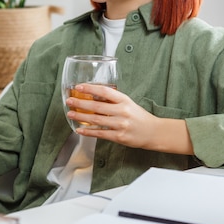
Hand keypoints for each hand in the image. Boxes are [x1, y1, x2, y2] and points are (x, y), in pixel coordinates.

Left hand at [65, 83, 192, 153]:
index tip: (79, 87)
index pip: (105, 91)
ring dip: (81, 117)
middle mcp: (122, 111)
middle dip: (80, 103)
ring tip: (70, 113)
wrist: (153, 132)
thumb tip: (93, 95)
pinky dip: (88, 131)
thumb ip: (113, 100)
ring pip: (96, 120)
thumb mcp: (128, 103)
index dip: (90, 88)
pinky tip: (79, 129)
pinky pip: (100, 134)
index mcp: (124, 100)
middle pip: (97, 106)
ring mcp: (120, 125)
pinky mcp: (119, 137)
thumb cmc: (139, 116)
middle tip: (70, 101)